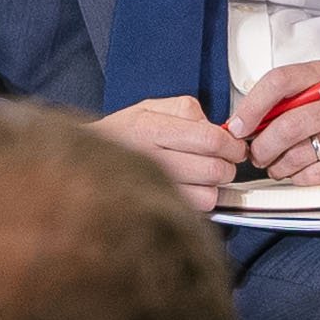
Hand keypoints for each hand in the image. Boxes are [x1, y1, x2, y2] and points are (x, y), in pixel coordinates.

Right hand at [98, 94, 245, 208]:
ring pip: (208, 195)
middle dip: (228, 166)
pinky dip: (201, 201)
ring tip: (204, 176)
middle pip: (214, 170)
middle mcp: (151, 159)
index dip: (232, 145)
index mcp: (151, 128)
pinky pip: (195, 211)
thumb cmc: (121, 135)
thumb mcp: (150, 107)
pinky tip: (192, 189)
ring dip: (215, 187)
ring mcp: (153, 188)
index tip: (234, 146)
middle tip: (223, 161)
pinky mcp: (156, 209)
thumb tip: (216, 126)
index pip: (210, 139)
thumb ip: (186, 110)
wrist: (86, 163)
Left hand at [232, 75, 319, 190]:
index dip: (252, 106)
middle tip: (255, 154)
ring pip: (299, 154)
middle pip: (288, 124)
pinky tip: (300, 173)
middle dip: (262, 146)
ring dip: (278, 166)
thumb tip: (243, 124)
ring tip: (277, 165)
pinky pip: (316, 175)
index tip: (236, 126)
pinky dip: (299, 178)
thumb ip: (286, 100)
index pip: (281, 81)